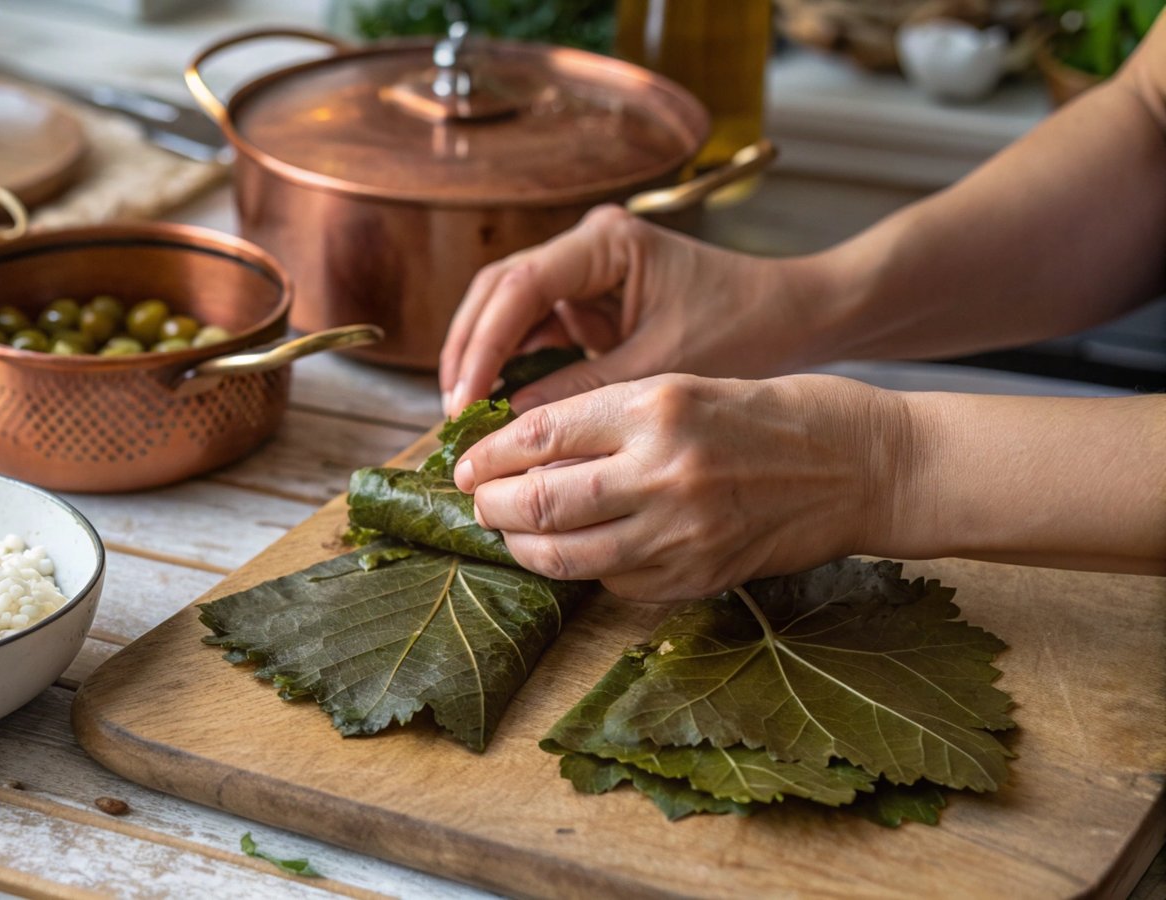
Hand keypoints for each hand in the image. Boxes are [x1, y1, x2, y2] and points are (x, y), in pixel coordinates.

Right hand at [438, 205, 833, 418]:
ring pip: (506, 311)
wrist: (795, 317)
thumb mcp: (660, 368)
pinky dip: (512, 368)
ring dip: (484, 360)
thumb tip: (510, 423)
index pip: (519, 286)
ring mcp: (583, 273)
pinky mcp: (587, 303)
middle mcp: (585, 247)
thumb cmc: (742, 330)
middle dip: (469, 351)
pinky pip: (533, 331)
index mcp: (606, 242)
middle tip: (454, 411)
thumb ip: (583, 388)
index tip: (466, 399)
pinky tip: (498, 408)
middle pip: (497, 291)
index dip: (483, 345)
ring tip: (467, 417)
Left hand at [452, 374, 904, 601]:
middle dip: (489, 507)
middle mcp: (662, 470)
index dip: (488, 454)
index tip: (466, 464)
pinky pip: (612, 580)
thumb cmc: (769, 414)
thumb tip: (522, 452)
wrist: (861, 464)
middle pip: (537, 501)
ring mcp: (680, 531)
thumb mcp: (683, 386)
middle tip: (475, 504)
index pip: (538, 434)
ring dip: (522, 548)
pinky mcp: (697, 576)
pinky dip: (583, 568)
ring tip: (509, 534)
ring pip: (563, 554)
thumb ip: (604, 419)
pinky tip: (578, 550)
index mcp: (655, 406)